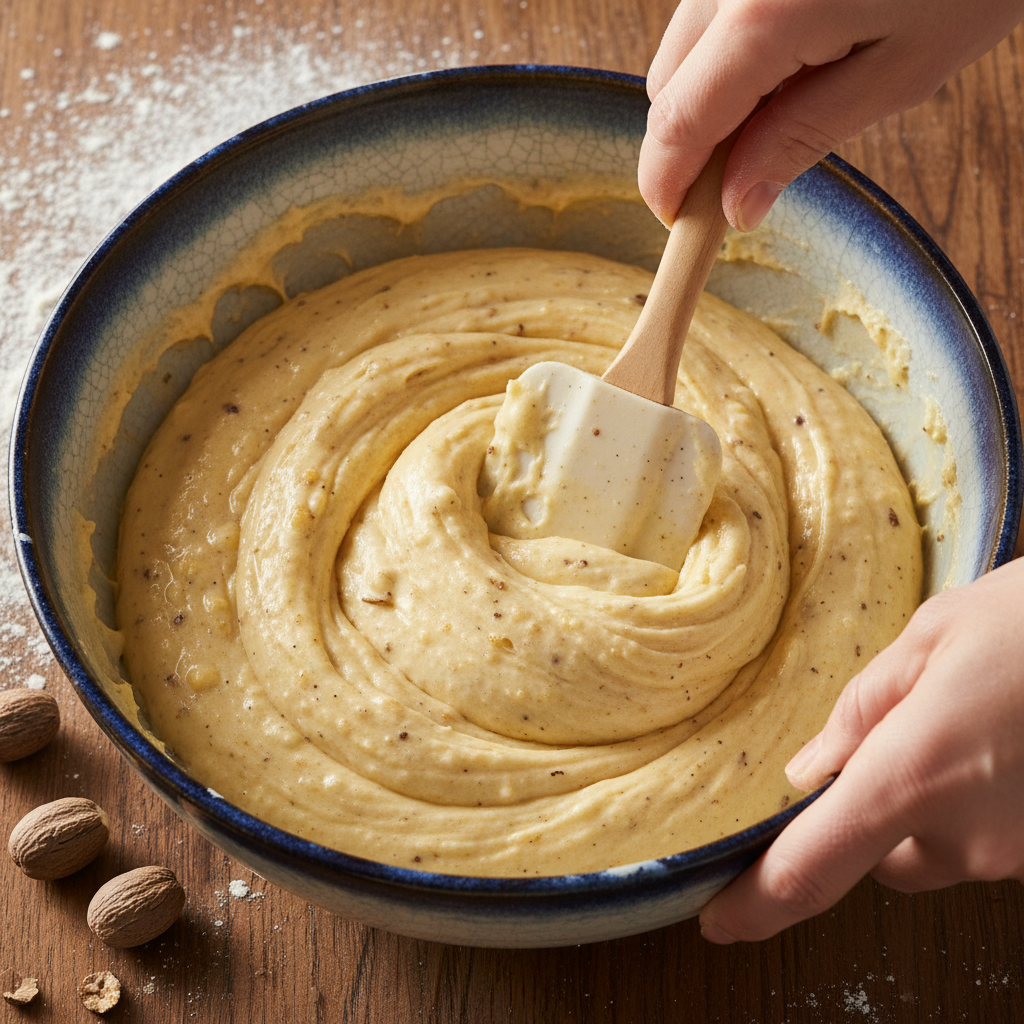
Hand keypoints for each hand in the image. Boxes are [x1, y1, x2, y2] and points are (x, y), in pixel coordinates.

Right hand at [640, 0, 1023, 227]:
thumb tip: (737, 203)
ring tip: (795, 91)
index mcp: (763, 15)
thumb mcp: (902, 69)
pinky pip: (712, 10)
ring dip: (714, 91)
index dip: (668, 185)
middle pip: (668, 87)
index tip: (683, 223)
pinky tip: (796, 46)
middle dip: (694, 141)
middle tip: (752, 170)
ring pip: (686, 47)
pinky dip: (732, 48)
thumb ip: (804, 137)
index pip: (678, 125)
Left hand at [699, 559, 1023, 942]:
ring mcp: (1016, 853)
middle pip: (879, 854)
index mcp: (911, 775)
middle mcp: (965, 835)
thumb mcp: (932, 637)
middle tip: (899, 735)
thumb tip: (808, 771)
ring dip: (932, 806)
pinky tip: (1001, 743)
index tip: (719, 921)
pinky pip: (989, 842)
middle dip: (873, 809)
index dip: (756, 905)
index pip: (810, 867)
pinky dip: (980, 806)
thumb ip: (861, 711)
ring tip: (965, 727)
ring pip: (939, 849)